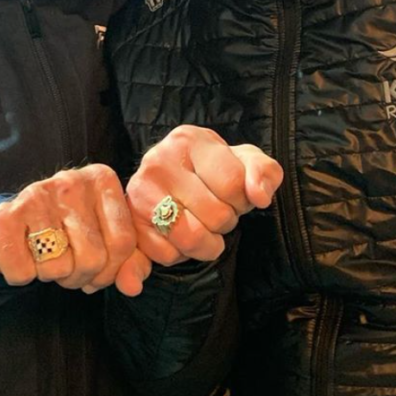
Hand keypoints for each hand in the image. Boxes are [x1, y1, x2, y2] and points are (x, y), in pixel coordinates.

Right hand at [0, 164, 151, 297]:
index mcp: (102, 180)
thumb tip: (133, 286)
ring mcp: (35, 196)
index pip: (124, 242)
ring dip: (53, 276)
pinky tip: (23, 257)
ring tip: (47, 259)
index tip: (99, 272)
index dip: (112, 271)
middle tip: (69, 268)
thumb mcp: (106, 239)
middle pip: (94, 257)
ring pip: (60, 267)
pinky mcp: (3, 217)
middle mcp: (70, 181)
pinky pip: (24, 272)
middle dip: (82, 277)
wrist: (9, 225)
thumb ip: (131, 262)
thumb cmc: (66, 232)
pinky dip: (23, 276)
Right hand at [123, 125, 283, 270]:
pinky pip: (168, 255)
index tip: (234, 194)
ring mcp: (139, 193)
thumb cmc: (216, 171)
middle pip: (216, 215)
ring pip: (192, 239)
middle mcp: (157, 161)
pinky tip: (181, 234)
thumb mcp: (246, 162)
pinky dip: (182, 254)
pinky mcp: (131, 224)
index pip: (233, 185)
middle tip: (216, 210)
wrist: (174, 181)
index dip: (243, 199)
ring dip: (208, 243)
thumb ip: (264, 173)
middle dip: (226, 221)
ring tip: (203, 225)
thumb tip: (260, 197)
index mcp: (188, 140)